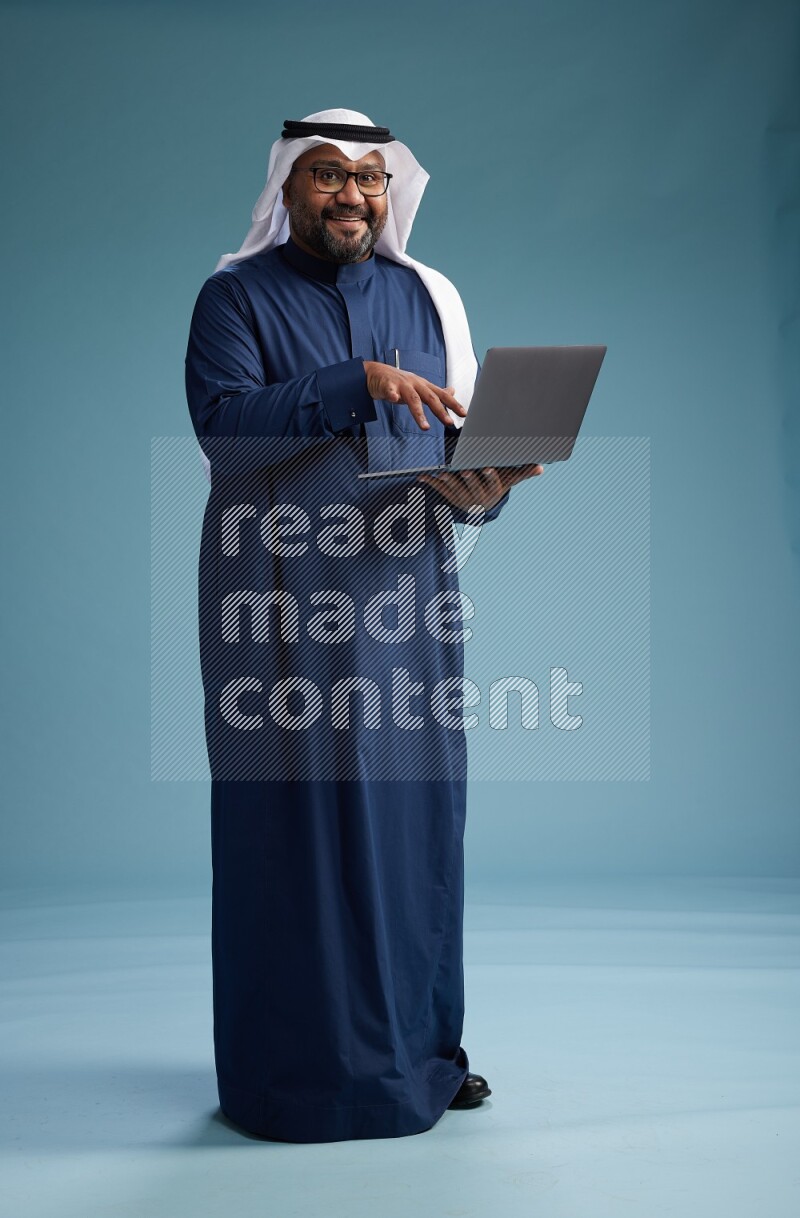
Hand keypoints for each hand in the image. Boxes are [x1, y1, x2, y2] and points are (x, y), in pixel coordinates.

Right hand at [363, 360, 467, 429]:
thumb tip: (452, 391)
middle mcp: (415, 384)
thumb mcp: (420, 386)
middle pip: (429, 397)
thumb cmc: (400, 382)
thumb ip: (435, 391)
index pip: (441, 395)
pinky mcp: (387, 385)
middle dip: (440, 410)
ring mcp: (401, 384)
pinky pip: (390, 390)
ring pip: (412, 399)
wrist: (377, 374)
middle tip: (449, 422)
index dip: (453, 403)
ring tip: (425, 427)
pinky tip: (394, 399)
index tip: (464, 413)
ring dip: (419, 413)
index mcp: (423, 386)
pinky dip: (392, 394)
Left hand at [417, 464, 543, 510]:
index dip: (489, 476)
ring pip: (455, 490)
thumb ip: (523, 473)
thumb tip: (541, 467)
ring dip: (448, 482)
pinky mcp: (450, 499)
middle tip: (463, 470)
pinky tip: (423, 477)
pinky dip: (431, 484)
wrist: (481, 509)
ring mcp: (463, 500)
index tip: (486, 468)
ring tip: (442, 473)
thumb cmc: (496, 487)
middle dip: (468, 478)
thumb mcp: (509, 481)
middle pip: (473, 487)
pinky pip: (440, 492)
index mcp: (492, 491)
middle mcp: (478, 498)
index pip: (492, 484)